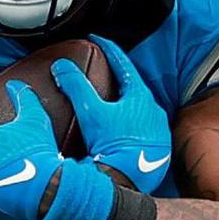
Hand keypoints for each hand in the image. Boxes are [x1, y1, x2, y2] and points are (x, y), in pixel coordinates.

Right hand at [53, 38, 171, 194]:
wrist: (131, 180)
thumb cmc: (114, 145)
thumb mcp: (91, 112)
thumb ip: (76, 86)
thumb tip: (61, 66)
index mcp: (140, 97)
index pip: (123, 63)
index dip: (107, 48)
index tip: (96, 39)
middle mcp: (154, 111)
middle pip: (134, 87)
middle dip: (118, 78)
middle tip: (103, 71)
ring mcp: (157, 131)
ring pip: (140, 110)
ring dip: (125, 105)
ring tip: (110, 105)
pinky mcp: (157, 151)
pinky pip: (142, 130)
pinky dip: (129, 126)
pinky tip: (119, 133)